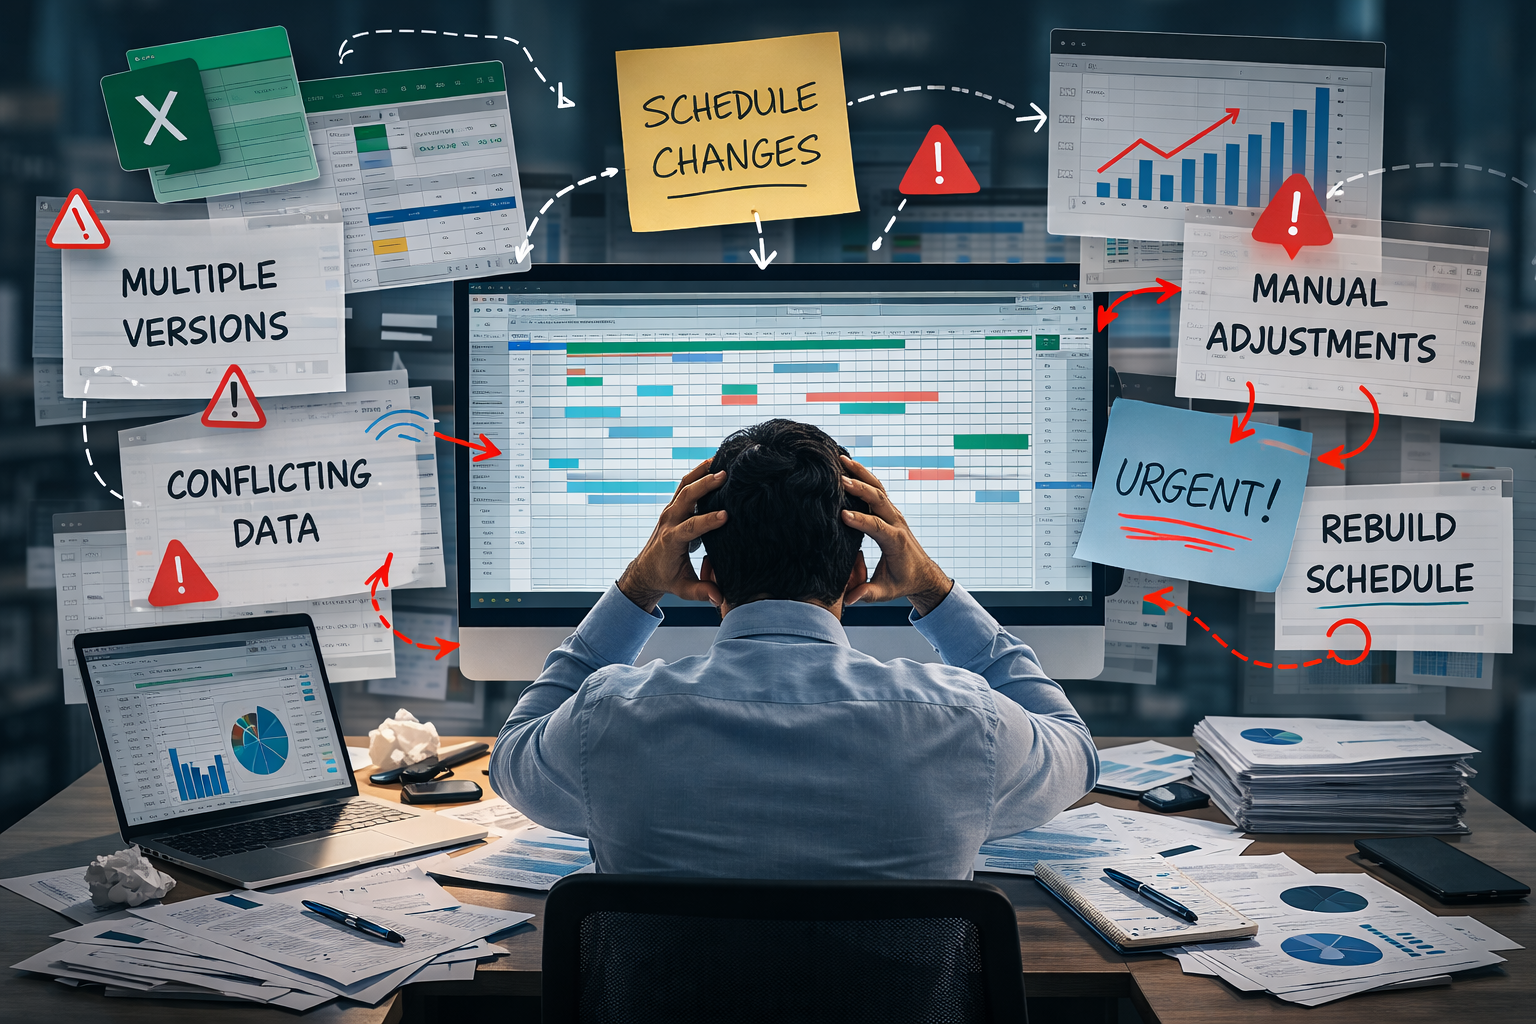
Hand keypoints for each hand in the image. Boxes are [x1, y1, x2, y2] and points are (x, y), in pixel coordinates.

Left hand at [616, 461, 728, 611]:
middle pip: (685, 498)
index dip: (706, 521)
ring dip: (700, 473)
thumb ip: (701, 591)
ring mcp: (669, 512)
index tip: (726, 515)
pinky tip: (713, 463)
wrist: (646, 570)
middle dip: (703, 486)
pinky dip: (697, 473)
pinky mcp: (673, 507)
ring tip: (719, 461)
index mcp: (671, 541)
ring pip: (684, 486)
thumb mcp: (683, 589)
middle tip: (724, 476)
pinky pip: (684, 486)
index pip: (689, 527)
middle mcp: (668, 522)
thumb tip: (719, 598)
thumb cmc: (666, 578)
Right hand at [838, 455, 952, 615]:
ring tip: (841, 459)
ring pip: (878, 489)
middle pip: (879, 500)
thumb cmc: (903, 582)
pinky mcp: (889, 511)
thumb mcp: (886, 592)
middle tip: (840, 479)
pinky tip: (848, 465)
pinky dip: (864, 475)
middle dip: (860, 488)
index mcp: (896, 542)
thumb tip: (848, 598)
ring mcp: (894, 514)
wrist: (922, 573)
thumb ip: (867, 593)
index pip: (878, 527)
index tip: (842, 514)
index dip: (861, 520)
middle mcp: (896, 523)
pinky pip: (877, 489)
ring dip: (861, 473)